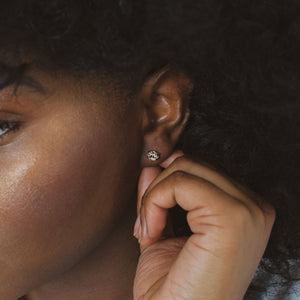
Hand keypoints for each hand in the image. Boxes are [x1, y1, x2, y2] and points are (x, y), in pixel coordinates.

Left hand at [133, 151, 275, 299]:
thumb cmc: (171, 285)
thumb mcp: (163, 226)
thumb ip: (160, 192)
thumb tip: (152, 164)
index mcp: (243, 209)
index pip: (199, 168)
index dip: (166, 186)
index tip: (150, 216)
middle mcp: (254, 207)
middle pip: (191, 163)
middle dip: (157, 190)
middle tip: (146, 226)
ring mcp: (247, 210)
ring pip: (184, 168)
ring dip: (154, 197)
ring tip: (149, 232)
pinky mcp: (232, 216)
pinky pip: (179, 183)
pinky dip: (154, 203)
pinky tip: (152, 234)